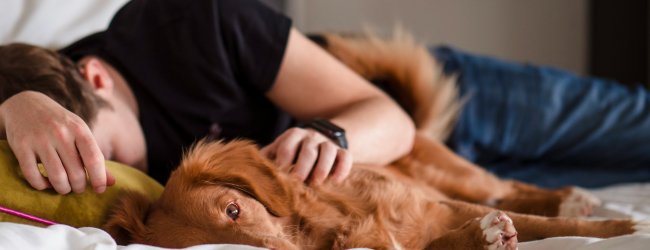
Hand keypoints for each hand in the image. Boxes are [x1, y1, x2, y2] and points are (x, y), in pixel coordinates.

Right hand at [0, 91, 114, 193]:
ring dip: (62, 189)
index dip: (99, 178)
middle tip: (78, 188)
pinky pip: (33, 176)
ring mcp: (40, 139)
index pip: (94, 159)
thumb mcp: (80, 133)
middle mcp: (60, 133)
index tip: (100, 190)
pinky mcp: (21, 146)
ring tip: (64, 188)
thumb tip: (112, 183)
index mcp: (79, 129)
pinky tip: (45, 182)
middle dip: (79, 187)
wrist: (26, 104)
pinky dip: (41, 185)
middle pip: (76, 173)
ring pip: (56, 177)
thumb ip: (95, 157)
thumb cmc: (60, 124)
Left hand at [260, 127, 352, 184]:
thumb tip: (251, 170)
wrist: (319, 140)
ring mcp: (328, 143)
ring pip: (328, 150)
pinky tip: (335, 182)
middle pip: (308, 149)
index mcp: (293, 135)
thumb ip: (267, 157)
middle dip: (302, 166)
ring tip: (316, 183)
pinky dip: (342, 169)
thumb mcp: (279, 149)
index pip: (287, 145)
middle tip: (297, 181)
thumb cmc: (293, 150)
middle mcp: (311, 137)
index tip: (279, 175)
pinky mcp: (342, 151)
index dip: (283, 160)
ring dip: (322, 167)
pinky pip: (346, 157)